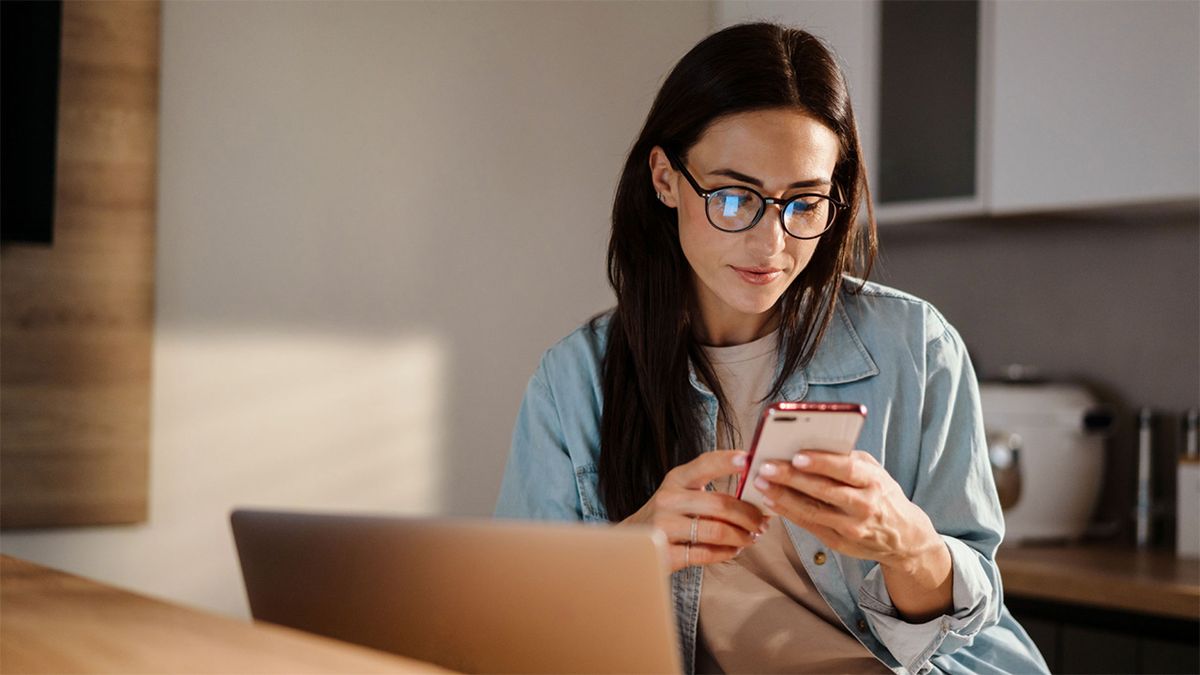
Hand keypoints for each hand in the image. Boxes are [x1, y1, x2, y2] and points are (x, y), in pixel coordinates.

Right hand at [621, 450, 768, 572]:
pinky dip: (726, 553)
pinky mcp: (664, 553)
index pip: (705, 464)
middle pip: (720, 504)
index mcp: (676, 479)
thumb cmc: (668, 515)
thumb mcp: (681, 493)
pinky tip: (733, 550)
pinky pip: (706, 554)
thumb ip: (709, 489)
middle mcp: (668, 499)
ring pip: (717, 531)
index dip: (728, 461)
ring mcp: (664, 527)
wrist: (631, 543)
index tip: (749, 460)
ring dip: (741, 536)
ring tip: (750, 538)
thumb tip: (755, 492)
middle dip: (749, 515)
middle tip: (762, 522)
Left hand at [753, 449, 952, 620]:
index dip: (821, 463)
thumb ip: (848, 459)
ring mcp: (852, 528)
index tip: (797, 455)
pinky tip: (770, 501)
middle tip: (765, 467)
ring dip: (782, 496)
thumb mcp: (875, 471)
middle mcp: (865, 505)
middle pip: (824, 490)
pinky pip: (809, 526)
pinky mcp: (839, 543)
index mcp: (875, 481)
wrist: (903, 537)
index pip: (847, 469)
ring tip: (760, 483)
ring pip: (812, 511)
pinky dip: (787, 513)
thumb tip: (811, 444)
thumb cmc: (882, 494)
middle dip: (791, 478)